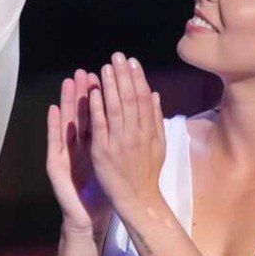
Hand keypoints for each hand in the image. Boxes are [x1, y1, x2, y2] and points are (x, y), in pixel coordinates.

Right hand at [46, 69, 113, 239]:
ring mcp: (64, 153)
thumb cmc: (101, 188)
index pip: (99, 113)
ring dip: (67, 102)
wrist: (87, 216)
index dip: (102, 94)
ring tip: (68, 82)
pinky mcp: (55, 164)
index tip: (106, 72)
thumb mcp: (111, 160)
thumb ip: (117, 139)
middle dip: (83, 91)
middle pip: (81, 114)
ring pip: (67, 123)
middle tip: (83, 70)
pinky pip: (55, 142)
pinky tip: (53, 110)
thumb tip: (131, 118)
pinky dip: (53, 125)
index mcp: (94, 142)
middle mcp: (77, 144)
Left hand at [86, 53, 165, 218]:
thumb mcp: (159, 144)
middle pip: (130, 99)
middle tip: (117, 56)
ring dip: (110, 87)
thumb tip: (155, 93)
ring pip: (116, 109)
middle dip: (124, 76)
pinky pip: (100, 126)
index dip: (137, 78)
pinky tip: (95, 93)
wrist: (138, 199)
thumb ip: (156, 118)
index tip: (132, 61)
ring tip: (106, 68)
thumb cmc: (147, 171)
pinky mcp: (103, 151)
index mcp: (150, 131)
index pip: (144, 99)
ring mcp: (119, 142)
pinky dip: (98, 108)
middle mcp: (136, 134)